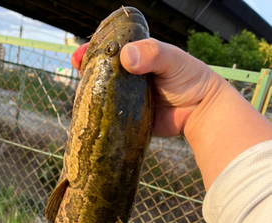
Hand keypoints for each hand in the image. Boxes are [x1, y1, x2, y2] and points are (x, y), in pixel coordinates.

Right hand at [72, 39, 223, 137]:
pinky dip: (100, 117)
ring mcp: (128, 98)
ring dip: (90, 95)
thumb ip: (152, 54)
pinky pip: (112, 117)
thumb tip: (126, 57)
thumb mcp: (173, 59)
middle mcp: (130, 77)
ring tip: (78, 94)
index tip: (80, 55)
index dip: (93, 50)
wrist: (201, 112)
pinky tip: (89, 117)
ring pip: (104, 95)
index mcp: (138, 58)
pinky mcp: (129, 119)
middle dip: (86, 71)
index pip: (110, 49)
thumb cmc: (190, 79)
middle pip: (102, 72)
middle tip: (76, 70)